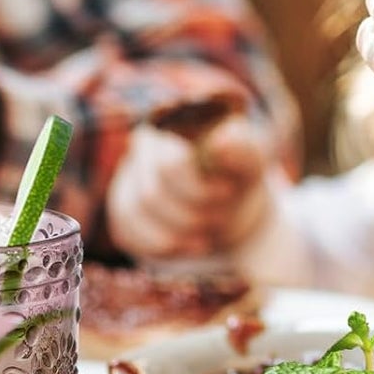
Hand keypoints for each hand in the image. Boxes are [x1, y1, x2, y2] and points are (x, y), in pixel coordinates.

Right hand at [105, 113, 275, 258]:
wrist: (231, 203)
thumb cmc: (238, 174)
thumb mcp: (250, 159)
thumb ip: (242, 148)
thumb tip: (222, 138)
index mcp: (169, 127)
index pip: (168, 165)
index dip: (200, 187)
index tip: (229, 193)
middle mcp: (138, 152)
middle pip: (151, 195)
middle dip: (193, 213)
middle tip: (222, 213)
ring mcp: (124, 183)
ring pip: (134, 216)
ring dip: (181, 231)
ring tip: (211, 229)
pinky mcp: (123, 216)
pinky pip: (128, 235)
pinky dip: (167, 246)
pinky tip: (196, 244)